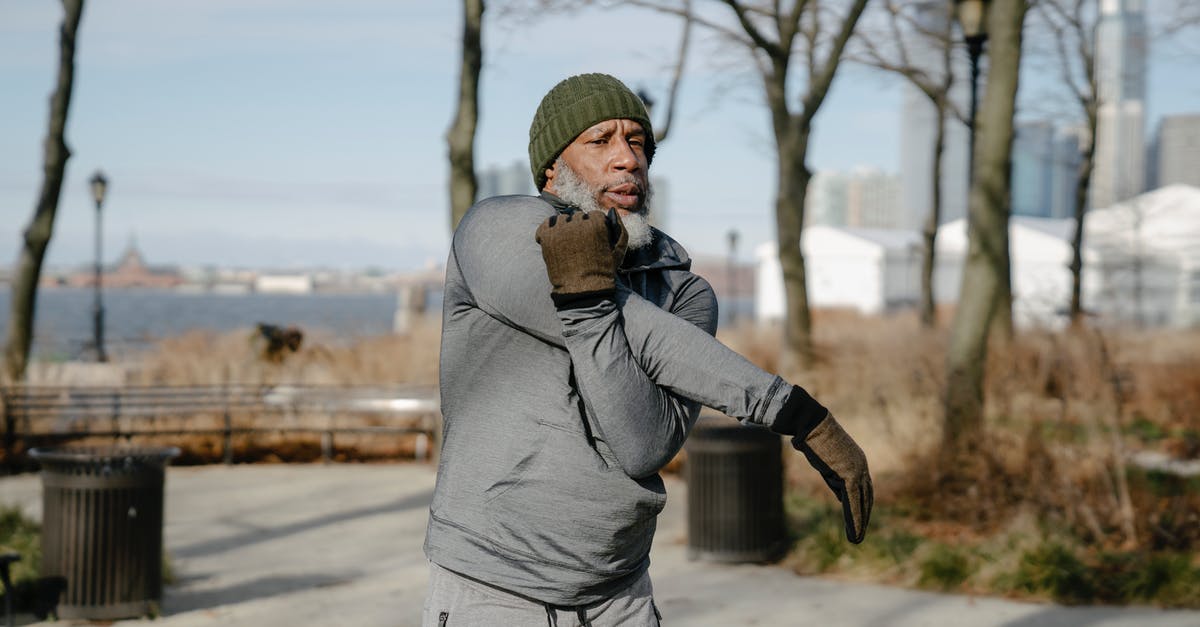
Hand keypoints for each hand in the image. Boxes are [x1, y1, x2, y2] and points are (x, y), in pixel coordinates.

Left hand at [535, 209, 627, 305]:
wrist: (582, 290)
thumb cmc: (603, 272)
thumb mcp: (619, 251)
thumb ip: (620, 229)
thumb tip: (612, 211)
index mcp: (597, 224)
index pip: (593, 215)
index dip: (593, 227)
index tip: (592, 239)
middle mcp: (578, 224)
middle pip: (577, 216)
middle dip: (579, 227)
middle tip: (579, 244)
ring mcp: (561, 230)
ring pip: (562, 219)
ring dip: (564, 228)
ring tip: (567, 244)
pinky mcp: (547, 238)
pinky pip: (546, 224)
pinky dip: (548, 230)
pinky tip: (553, 242)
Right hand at [793, 412, 872, 543]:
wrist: (810, 423)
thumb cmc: (813, 438)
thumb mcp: (826, 462)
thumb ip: (835, 479)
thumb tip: (841, 497)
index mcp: (857, 461)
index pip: (864, 488)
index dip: (862, 505)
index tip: (860, 519)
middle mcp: (862, 466)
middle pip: (867, 497)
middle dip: (864, 517)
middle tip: (860, 534)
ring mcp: (858, 470)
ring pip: (862, 503)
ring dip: (860, 523)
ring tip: (857, 539)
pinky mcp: (849, 475)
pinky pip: (853, 502)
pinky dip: (854, 518)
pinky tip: (854, 532)